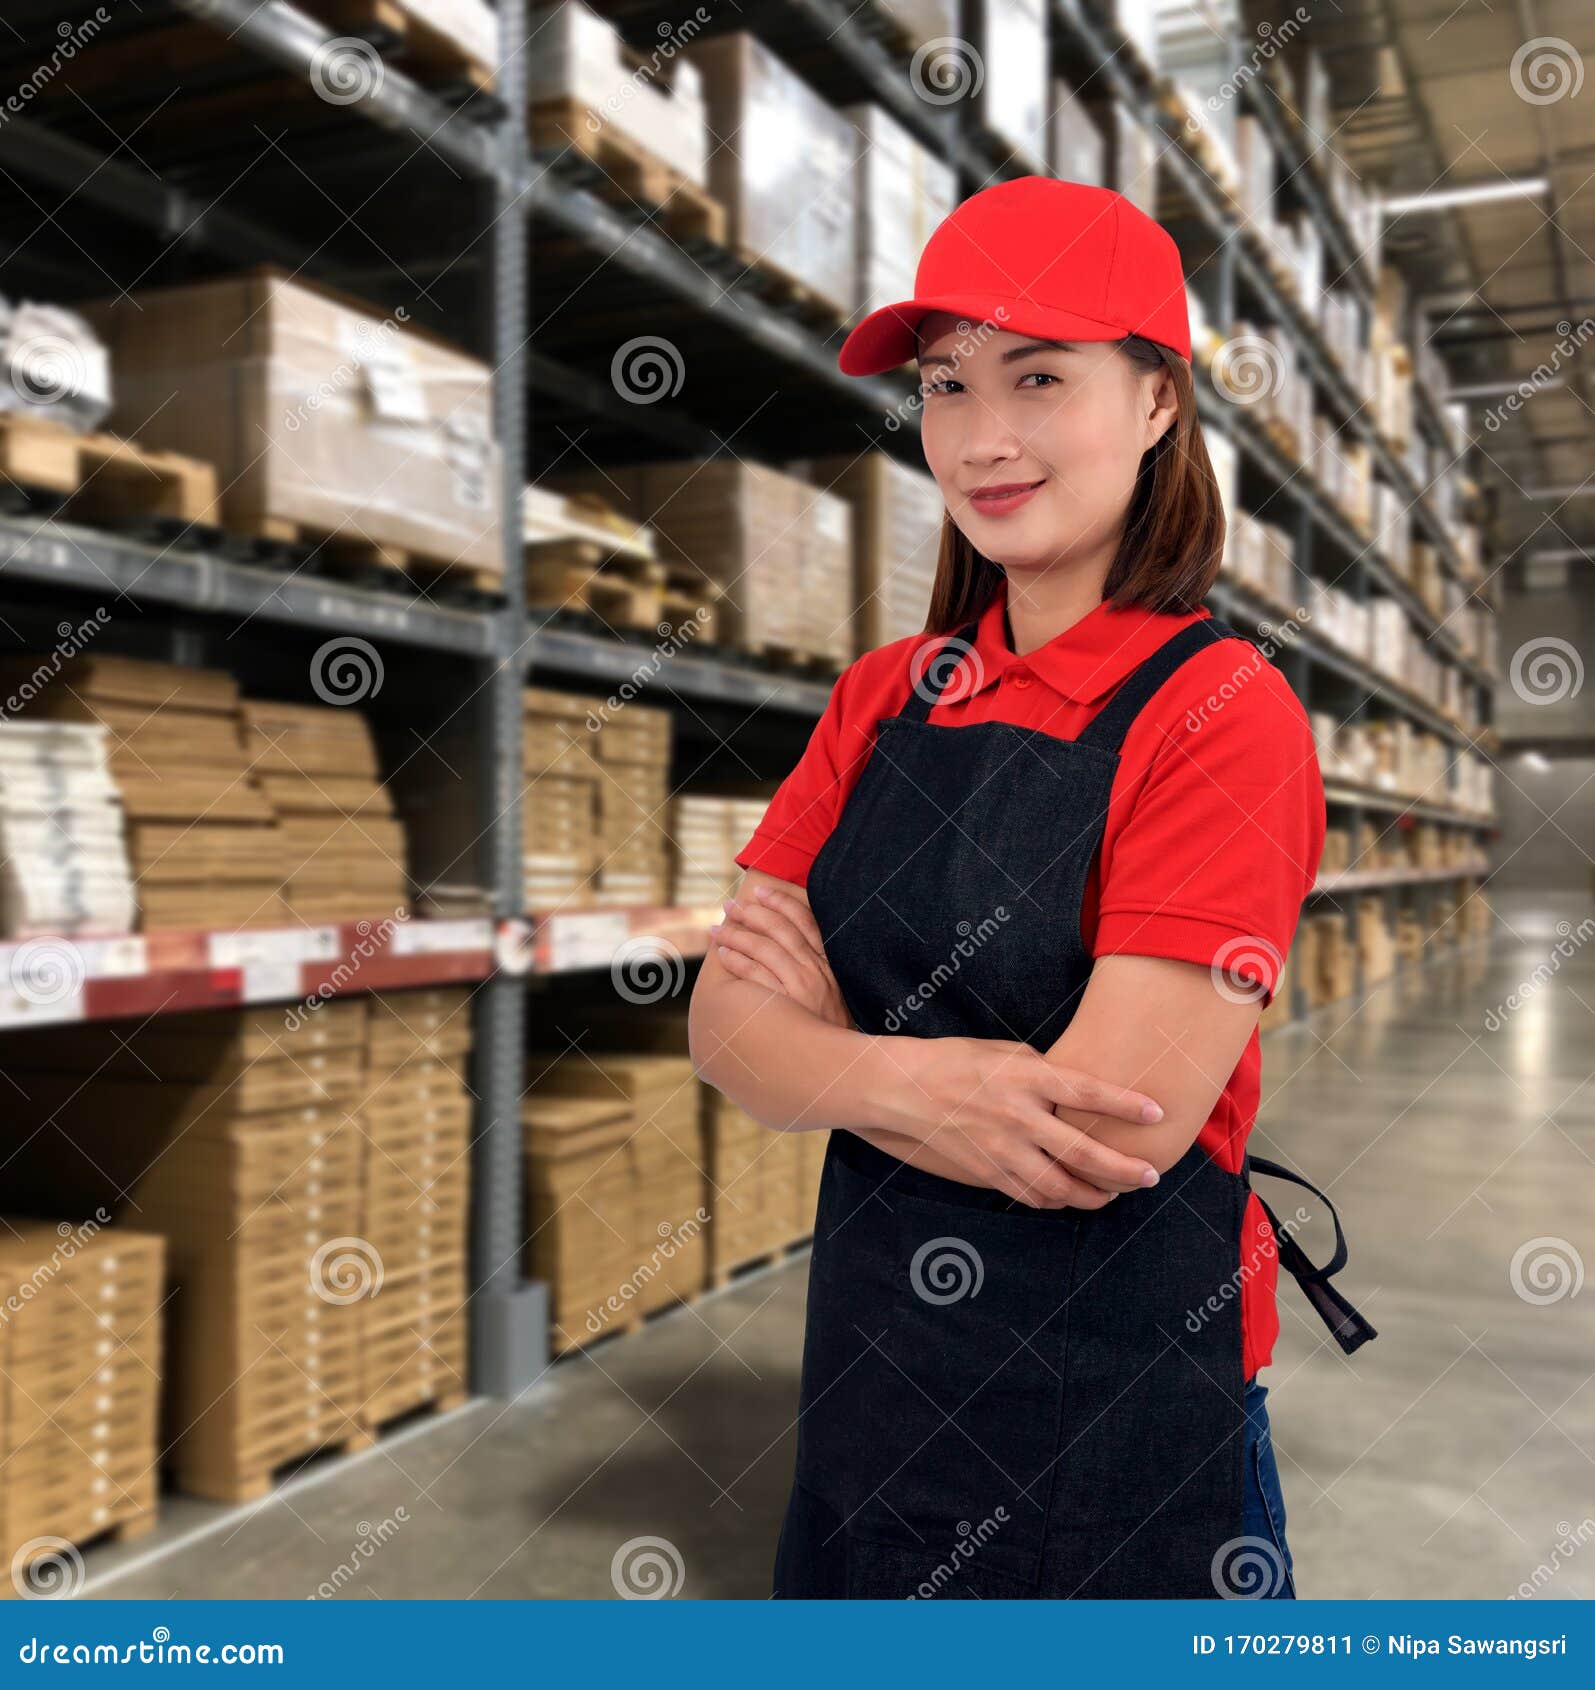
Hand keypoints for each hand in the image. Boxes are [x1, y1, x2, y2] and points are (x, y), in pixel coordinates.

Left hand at [709, 884, 855, 1030]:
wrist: (839, 1063)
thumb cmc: (829, 1027)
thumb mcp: (834, 991)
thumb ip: (815, 968)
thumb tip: (785, 945)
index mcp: (828, 962)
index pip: (805, 920)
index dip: (781, 902)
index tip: (760, 892)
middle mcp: (817, 970)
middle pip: (780, 929)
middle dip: (751, 913)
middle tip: (729, 906)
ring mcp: (802, 987)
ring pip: (764, 948)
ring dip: (737, 935)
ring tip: (716, 930)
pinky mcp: (787, 1005)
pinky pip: (756, 975)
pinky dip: (737, 960)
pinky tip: (723, 955)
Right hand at [859, 1035, 1164, 1210]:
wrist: (904, 1089)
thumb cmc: (958, 1060)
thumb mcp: (1005, 1050)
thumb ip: (1046, 1072)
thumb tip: (1083, 1092)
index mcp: (1024, 1077)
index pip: (1086, 1092)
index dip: (1125, 1104)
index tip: (1157, 1112)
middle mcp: (1016, 1116)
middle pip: (1082, 1152)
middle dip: (1123, 1169)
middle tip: (1150, 1176)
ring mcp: (1000, 1149)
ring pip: (1060, 1187)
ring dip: (1094, 1195)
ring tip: (1115, 1193)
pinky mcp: (987, 1171)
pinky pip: (1031, 1196)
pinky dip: (1058, 1201)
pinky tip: (1074, 1196)